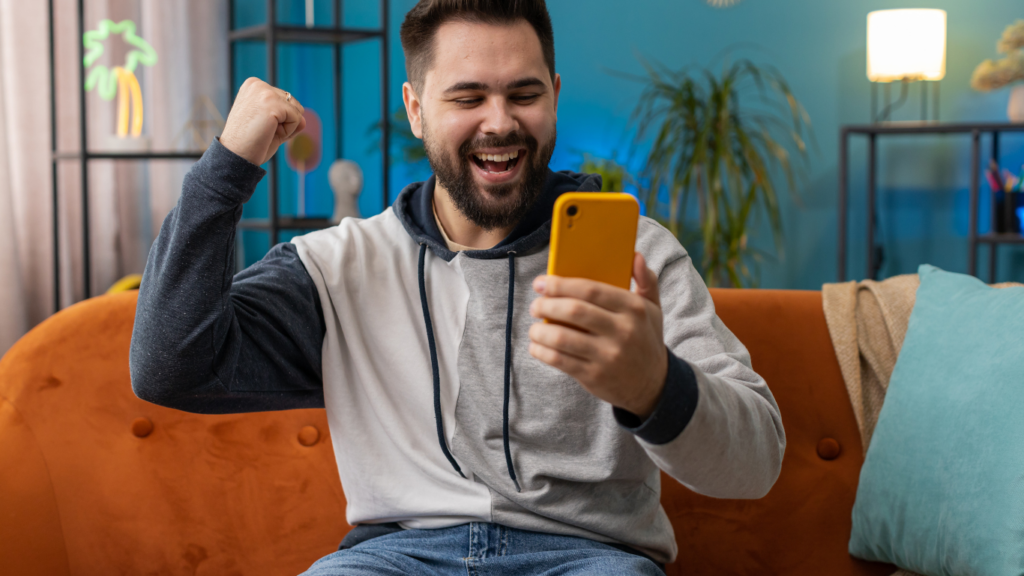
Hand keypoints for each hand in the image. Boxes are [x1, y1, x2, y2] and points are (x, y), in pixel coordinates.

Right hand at [219, 77, 305, 165]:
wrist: (235, 156)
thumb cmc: (249, 144)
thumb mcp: (272, 127)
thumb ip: (289, 120)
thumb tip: (304, 120)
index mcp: (254, 85)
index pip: (284, 100)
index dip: (278, 119)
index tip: (258, 126)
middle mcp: (258, 84)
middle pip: (293, 103)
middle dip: (284, 122)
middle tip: (262, 131)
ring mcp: (265, 92)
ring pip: (297, 110)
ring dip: (286, 127)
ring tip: (265, 132)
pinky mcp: (272, 103)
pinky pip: (297, 119)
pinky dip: (288, 131)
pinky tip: (269, 133)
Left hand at [528, 253, 667, 418]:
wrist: (652, 385)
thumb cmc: (645, 339)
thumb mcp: (653, 309)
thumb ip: (646, 280)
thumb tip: (635, 255)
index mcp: (634, 308)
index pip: (591, 289)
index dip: (561, 284)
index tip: (542, 282)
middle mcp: (622, 331)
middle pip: (574, 311)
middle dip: (546, 305)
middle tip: (535, 305)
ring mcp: (608, 355)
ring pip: (563, 338)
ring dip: (540, 331)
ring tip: (534, 328)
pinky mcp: (594, 376)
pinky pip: (560, 360)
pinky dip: (542, 352)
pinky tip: (537, 346)